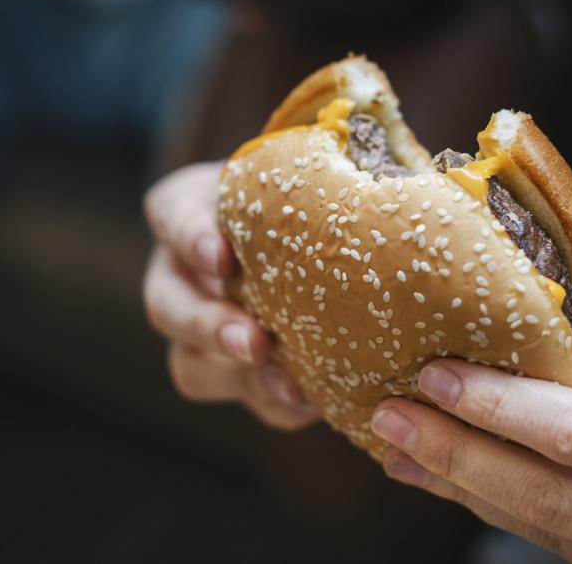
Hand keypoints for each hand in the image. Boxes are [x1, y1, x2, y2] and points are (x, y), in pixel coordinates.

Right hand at [144, 162, 318, 429]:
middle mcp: (181, 274)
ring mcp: (201, 332)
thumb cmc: (313, 190)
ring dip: (239, 379)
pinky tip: (313, 400)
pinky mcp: (238, 375)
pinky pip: (246, 400)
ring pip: (193, 365)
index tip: (221, 255)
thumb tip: (404, 172)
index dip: (191, 236)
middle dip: (208, 326)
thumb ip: (327, 168)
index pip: (173, 213)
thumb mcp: (309, 170)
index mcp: (191, 209)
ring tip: (289, 385)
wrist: (324, 233)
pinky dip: (278, 404)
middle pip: (167, 305)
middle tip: (252, 341)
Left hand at [371, 332, 571, 562]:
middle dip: (455, 460)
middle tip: (384, 416)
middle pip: (547, 502)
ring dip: (462, 487)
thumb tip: (513, 330)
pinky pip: (561, 539)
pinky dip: (500, 503)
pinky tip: (452, 471)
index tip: (432, 372)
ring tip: (395, 442)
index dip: (499, 408)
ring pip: (544, 529)